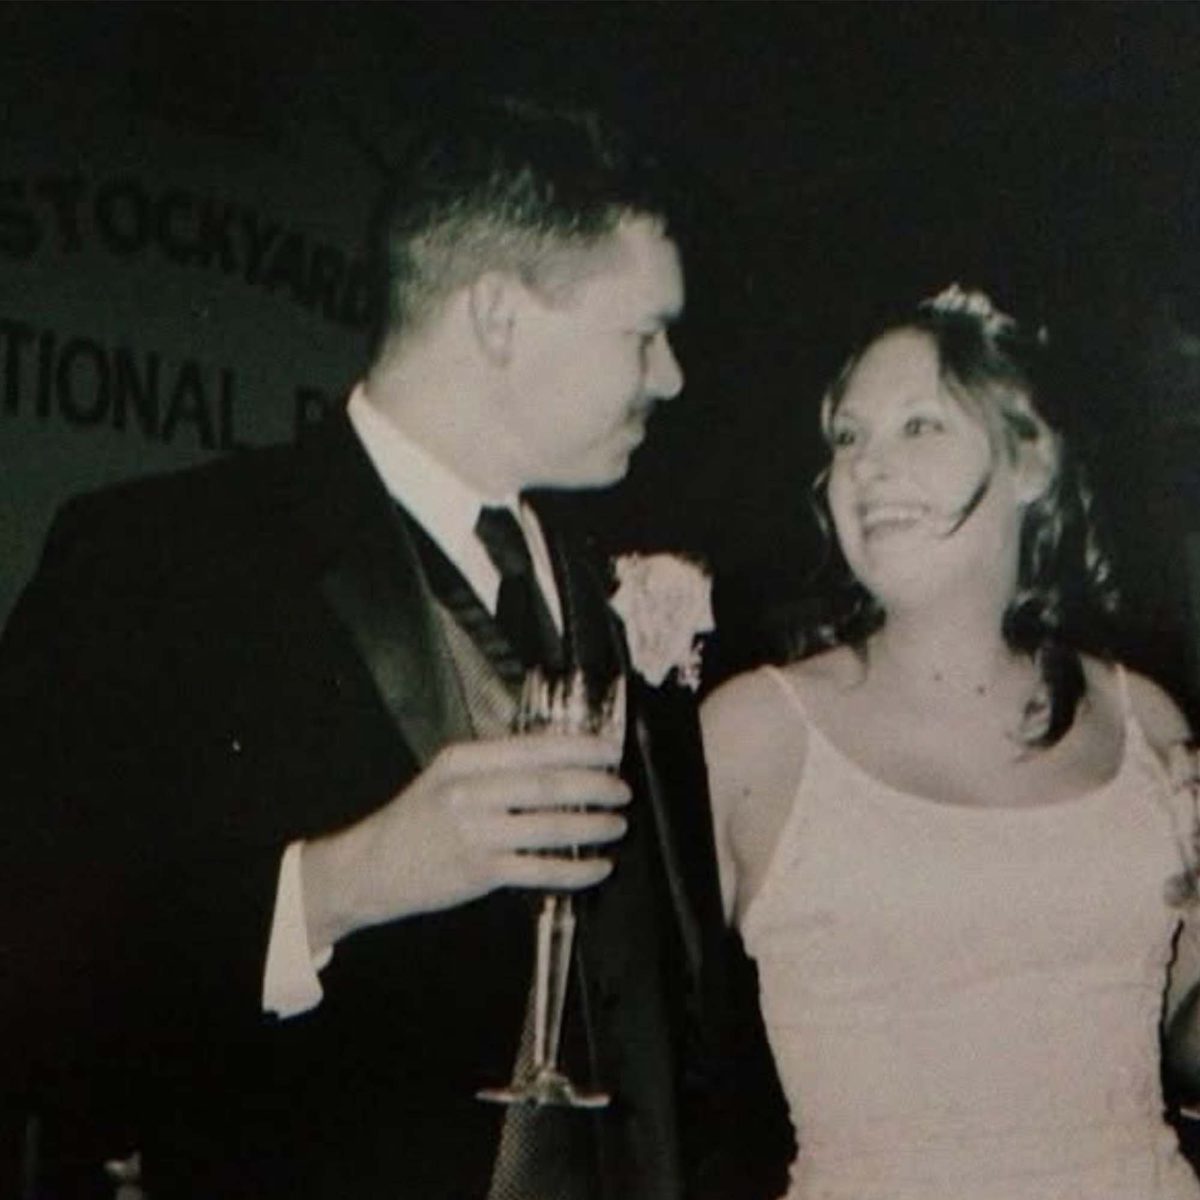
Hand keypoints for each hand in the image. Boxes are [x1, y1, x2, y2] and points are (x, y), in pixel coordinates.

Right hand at [300, 733, 628, 948]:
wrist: (370, 867)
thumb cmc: (417, 819)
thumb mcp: (447, 777)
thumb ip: (495, 766)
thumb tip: (558, 757)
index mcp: (463, 760)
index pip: (532, 748)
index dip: (579, 748)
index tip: (611, 750)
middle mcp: (469, 792)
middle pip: (546, 785)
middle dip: (594, 786)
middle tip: (623, 790)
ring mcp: (474, 834)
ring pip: (548, 827)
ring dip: (591, 827)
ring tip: (618, 826)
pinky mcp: (479, 872)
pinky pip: (539, 870)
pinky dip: (575, 870)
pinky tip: (598, 867)